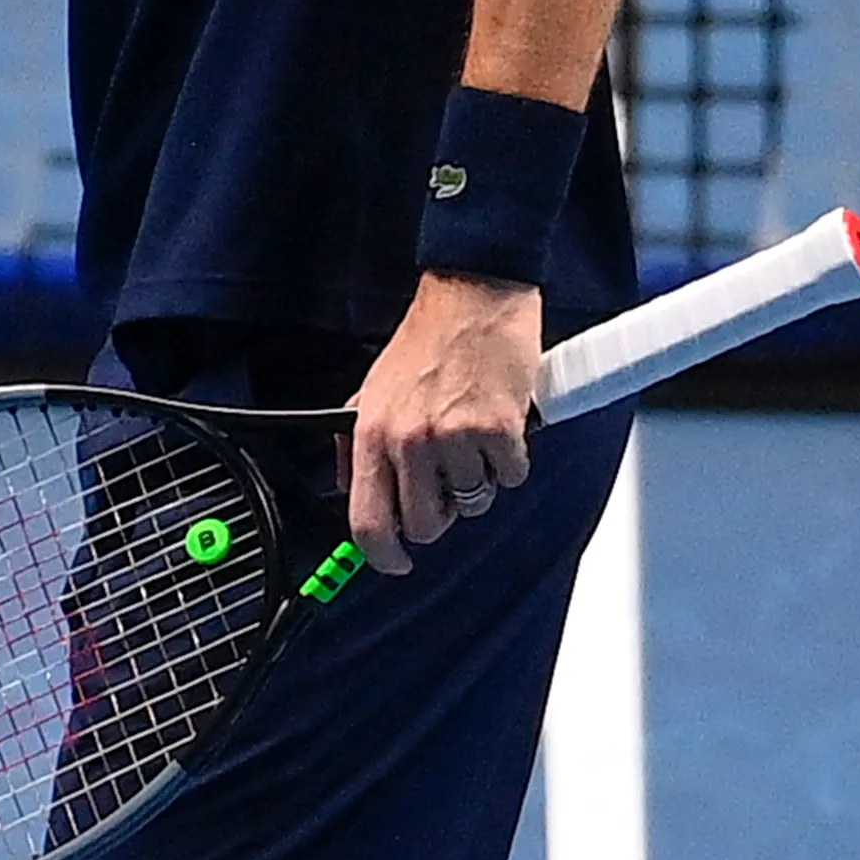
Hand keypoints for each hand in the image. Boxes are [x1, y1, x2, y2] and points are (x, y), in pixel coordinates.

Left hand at [345, 272, 538, 574]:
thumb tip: (349, 491)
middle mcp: (408, 440)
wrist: (473, 296)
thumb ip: (356, 444)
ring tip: (469, 432)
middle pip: (426, 525)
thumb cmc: (426, 341)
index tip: (395, 563)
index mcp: (370, 432)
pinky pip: (510, 478)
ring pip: (472, 503)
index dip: (383, 557)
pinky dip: (509, 459)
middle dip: (440, 511)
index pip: (367, 522)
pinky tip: (498, 424)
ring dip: (476, 479)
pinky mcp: (499, 432)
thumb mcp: (371, 390)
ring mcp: (455, 438)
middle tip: (445, 475)